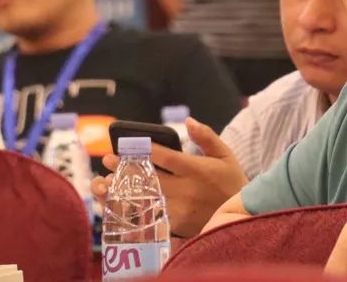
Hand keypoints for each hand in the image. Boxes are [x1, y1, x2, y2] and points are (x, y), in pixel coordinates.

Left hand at [90, 117, 248, 237]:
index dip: (143, 149)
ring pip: (144, 199)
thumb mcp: (225, 154)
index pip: (165, 156)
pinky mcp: (176, 225)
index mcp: (196, 169)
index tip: (124, 144)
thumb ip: (206, 136)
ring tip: (104, 183)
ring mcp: (180, 210)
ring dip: (122, 190)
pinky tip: (118, 203)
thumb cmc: (232, 181)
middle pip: (149, 177)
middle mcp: (186, 189)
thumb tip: (188, 121)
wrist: (242, 215)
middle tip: (107, 161)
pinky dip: (132, 209)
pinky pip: (149, 216)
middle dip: (125, 168)